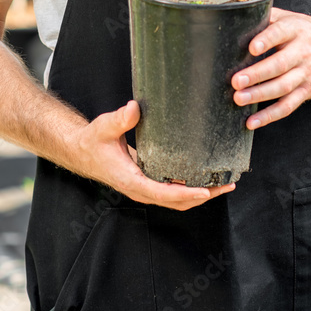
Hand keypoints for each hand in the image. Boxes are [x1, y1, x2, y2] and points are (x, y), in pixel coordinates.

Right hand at [70, 100, 235, 209]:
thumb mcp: (104, 128)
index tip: (205, 191)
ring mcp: (146, 189)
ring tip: (223, 183)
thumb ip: (119, 120)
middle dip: (203, 196)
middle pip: (177, 202)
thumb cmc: (94, 141)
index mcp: (131, 181)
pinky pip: (173, 192)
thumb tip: (134, 108)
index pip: (162, 193)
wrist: (84, 151)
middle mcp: (141, 190)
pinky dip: (191, 189)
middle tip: (226, 185)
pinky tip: (206, 178)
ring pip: (177, 200)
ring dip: (201, 195)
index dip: (185, 193)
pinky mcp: (149, 183)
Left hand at [231, 7, 310, 129]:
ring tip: (239, 99)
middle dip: (257, 74)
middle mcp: (302, 52)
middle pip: (280, 64)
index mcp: (295, 29)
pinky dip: (270, 116)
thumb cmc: (306, 31)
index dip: (267, 40)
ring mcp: (306, 73)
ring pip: (283, 87)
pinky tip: (252, 122)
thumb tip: (238, 17)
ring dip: (260, 95)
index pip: (281, 33)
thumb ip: (267, 17)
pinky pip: (288, 106)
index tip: (252, 48)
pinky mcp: (307, 91)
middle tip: (236, 81)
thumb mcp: (291, 18)